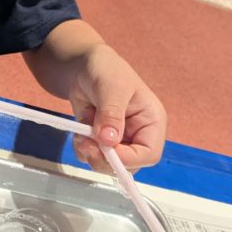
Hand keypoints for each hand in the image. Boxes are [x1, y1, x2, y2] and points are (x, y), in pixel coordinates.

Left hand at [69, 43, 166, 172]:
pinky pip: (91, 157)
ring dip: (90, 151)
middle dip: (104, 157)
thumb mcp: (112, 87)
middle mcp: (138, 135)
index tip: (104, 149)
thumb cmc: (106, 69)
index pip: (149, 154)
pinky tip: (80, 128)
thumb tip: (109, 141)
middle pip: (128, 165)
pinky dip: (81, 147)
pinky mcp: (100, 141)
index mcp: (151, 121)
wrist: (82, 66)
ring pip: (107, 164)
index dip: (128, 159)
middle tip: (86, 141)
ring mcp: (119, 140)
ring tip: (83, 127)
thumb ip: (111, 114)